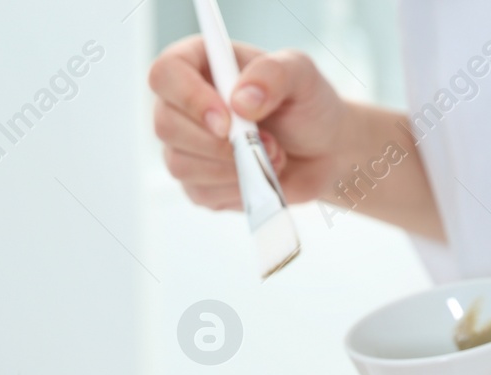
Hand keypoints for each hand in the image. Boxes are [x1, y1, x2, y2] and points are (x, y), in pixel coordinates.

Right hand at [148, 36, 354, 209]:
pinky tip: (260, 175)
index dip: (189, 98)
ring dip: (234, 167)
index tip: (227, 120)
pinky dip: (237, 189)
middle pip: (166, 125)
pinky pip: (201, 193)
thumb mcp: (301, 74)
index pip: (166, 73)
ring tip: (272, 156)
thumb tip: (241, 101)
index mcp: (199, 64)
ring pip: (181, 164)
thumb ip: (273, 74)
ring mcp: (185, 146)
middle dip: (219, 144)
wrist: (324, 151)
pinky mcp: (198, 183)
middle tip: (267, 142)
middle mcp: (183, 104)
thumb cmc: (307, 105)